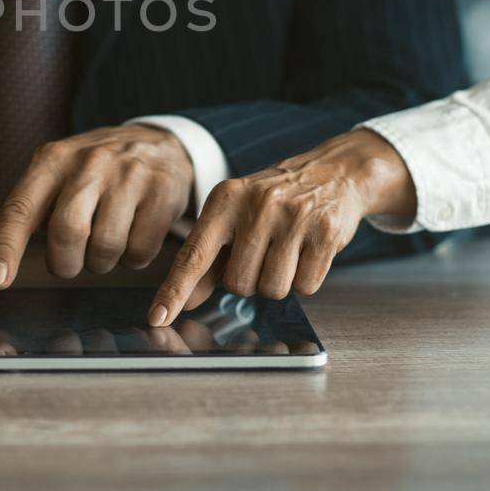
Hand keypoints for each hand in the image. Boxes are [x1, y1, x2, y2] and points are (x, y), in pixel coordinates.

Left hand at [0, 125, 193, 287]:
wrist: (158, 144)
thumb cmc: (92, 172)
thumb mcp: (50, 180)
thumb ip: (15, 215)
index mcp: (51, 161)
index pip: (21, 207)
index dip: (5, 246)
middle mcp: (88, 163)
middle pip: (66, 232)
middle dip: (65, 264)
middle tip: (70, 262)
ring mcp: (129, 176)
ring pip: (105, 247)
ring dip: (100, 263)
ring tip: (104, 245)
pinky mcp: (163, 192)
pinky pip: (140, 250)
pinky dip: (132, 259)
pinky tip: (132, 238)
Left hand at [147, 129, 414, 325]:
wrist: (332, 173)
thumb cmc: (274, 201)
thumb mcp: (234, 217)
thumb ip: (208, 259)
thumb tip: (185, 300)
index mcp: (225, 199)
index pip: (194, 254)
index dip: (174, 290)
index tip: (157, 318)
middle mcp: (256, 205)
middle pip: (238, 284)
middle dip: (249, 280)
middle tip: (263, 253)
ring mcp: (293, 217)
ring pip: (272, 289)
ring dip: (278, 282)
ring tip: (286, 251)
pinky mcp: (325, 232)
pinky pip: (306, 286)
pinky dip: (305, 280)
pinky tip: (307, 252)